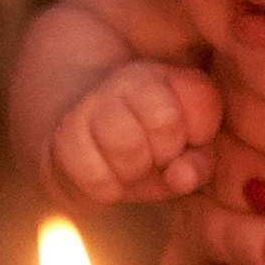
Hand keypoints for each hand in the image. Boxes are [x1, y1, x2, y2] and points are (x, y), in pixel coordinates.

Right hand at [46, 56, 222, 203]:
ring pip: (127, 146)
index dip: (199, 135)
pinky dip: (107, 188)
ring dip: (133, 170)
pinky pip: (95, 177)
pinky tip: (105, 176)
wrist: (79, 140)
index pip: (202, 100)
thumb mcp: (185, 152)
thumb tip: (180, 177)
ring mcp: (92, 101)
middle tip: (151, 155)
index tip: (184, 140)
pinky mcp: (62, 134)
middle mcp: (130, 78)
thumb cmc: (147, 149)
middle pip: (164, 121)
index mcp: (169, 76)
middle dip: (164, 153)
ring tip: (127, 166)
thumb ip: (198, 164)